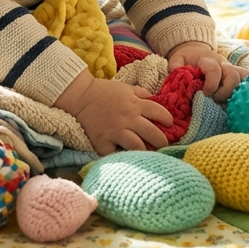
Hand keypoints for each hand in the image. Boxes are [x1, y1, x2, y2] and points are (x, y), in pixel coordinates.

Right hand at [54, 70, 173, 154]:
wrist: (79, 97)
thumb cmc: (103, 91)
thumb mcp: (124, 87)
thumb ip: (140, 93)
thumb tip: (154, 98)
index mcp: (135, 104)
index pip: (159, 112)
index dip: (167, 119)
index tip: (169, 123)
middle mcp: (128, 119)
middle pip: (152, 133)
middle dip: (162, 140)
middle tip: (164, 144)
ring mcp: (115, 131)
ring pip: (138, 146)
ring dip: (146, 151)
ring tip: (150, 155)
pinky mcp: (102, 142)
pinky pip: (115, 154)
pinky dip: (121, 158)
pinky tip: (127, 159)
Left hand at [167, 41, 248, 101]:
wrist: (195, 50)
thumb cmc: (186, 58)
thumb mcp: (177, 59)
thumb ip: (175, 66)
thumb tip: (177, 73)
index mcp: (208, 60)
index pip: (214, 70)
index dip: (212, 84)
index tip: (205, 94)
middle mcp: (223, 64)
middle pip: (232, 76)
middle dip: (224, 91)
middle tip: (214, 100)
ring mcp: (231, 69)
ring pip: (243, 78)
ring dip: (236, 92)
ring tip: (227, 103)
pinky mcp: (236, 75)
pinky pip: (247, 79)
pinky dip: (247, 89)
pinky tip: (242, 101)